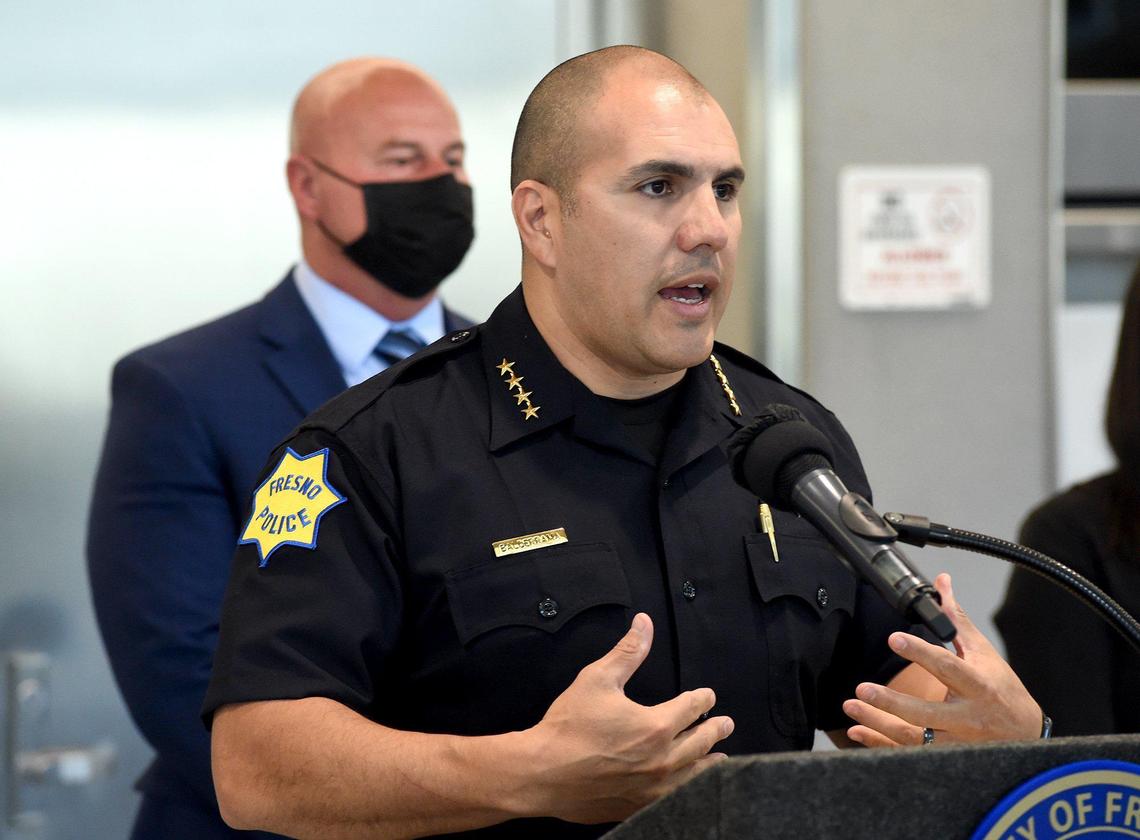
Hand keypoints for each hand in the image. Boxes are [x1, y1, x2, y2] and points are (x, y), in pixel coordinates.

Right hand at [524, 613, 733, 823]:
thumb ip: (627, 651)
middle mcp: (661, 760)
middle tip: (725, 724)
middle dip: (715, 730)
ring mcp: (652, 788)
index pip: (690, 708)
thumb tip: (644, 624)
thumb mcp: (598, 678)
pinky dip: (689, 789)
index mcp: (656, 726)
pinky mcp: (638, 806)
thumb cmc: (568, 727)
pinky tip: (688, 786)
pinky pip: (675, 799)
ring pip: (693, 775)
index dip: (702, 699)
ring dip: (709, 763)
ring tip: (720, 759)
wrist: (543, 773)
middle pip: (700, 742)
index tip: (708, 696)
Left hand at [842, 573, 1040, 747]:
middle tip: (862, 688)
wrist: (1024, 735)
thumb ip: (956, 620)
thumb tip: (941, 583)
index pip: (947, 666)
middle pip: (926, 712)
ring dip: (878, 724)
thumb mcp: (983, 652)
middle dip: (892, 702)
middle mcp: (966, 717)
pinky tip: (857, 732)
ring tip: (851, 706)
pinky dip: (880, 744)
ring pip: (913, 738)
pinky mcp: (945, 758)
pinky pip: (907, 753)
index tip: (894, 638)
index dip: (920, 653)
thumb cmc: (1002, 689)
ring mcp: (956, 741)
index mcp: (977, 685)